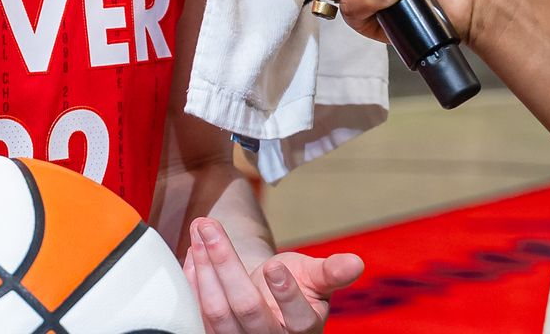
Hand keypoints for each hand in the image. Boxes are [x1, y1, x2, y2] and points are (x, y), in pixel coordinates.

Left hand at [182, 217, 362, 332]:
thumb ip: (332, 272)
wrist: (270, 304)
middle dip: (226, 264)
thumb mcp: (315, 278)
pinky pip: (198, 314)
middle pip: (247, 308)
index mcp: (303, 329)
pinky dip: (193, 281)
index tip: (274, 266)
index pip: (298, 317)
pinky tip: (192, 252)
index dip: (286, 293)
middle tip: (210, 226)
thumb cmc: (296, 287)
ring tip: (200, 229)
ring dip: (204, 267)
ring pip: (217, 312)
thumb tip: (356, 263)